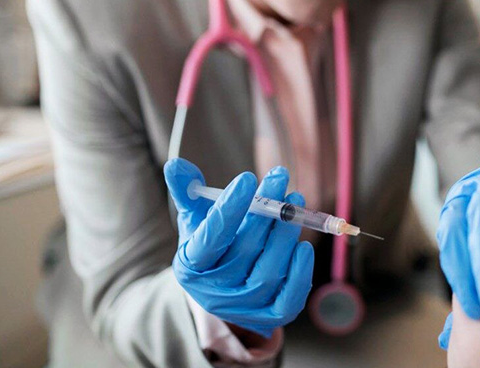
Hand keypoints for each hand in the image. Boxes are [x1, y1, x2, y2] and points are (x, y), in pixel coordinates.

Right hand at [164, 158, 314, 336]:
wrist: (222, 289)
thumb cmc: (210, 245)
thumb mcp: (194, 219)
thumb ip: (187, 192)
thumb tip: (177, 164)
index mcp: (191, 266)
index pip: (210, 237)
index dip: (229, 208)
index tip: (248, 178)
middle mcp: (214, 291)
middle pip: (245, 250)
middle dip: (266, 211)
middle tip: (280, 177)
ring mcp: (243, 307)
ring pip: (269, 271)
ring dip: (286, 234)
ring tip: (295, 202)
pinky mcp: (270, 316)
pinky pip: (289, 297)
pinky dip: (300, 271)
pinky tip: (303, 245)